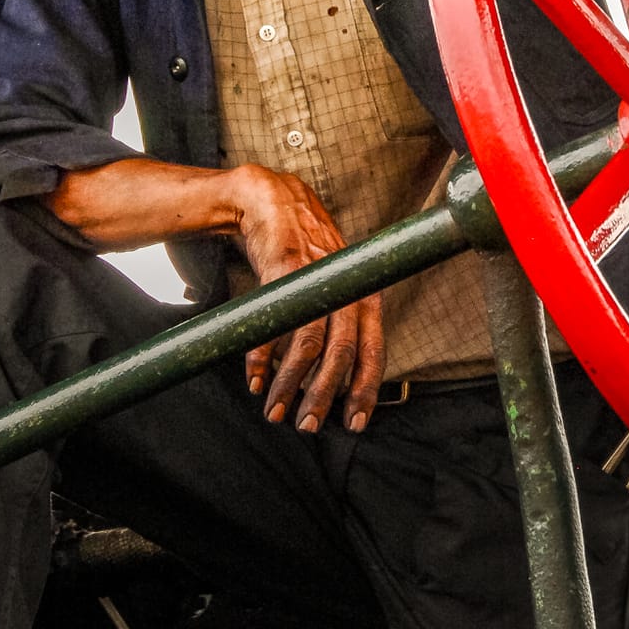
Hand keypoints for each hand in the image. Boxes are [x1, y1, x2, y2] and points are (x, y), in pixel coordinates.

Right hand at [227, 164, 385, 433]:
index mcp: (363, 294)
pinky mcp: (283, 268)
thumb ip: (338, 322)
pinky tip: (255, 378)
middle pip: (340, 354)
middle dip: (323, 396)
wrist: (273, 201)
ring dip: (288, 383)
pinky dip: (262, 356)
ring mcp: (315, 276)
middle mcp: (345, 287)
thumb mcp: (332, 285)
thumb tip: (331, 379)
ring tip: (274, 410)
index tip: (356, 424)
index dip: (367, 389)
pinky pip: (274, 321)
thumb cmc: (306, 251)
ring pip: (307, 343)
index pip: (373, 350)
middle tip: (306, 427)